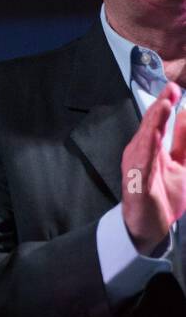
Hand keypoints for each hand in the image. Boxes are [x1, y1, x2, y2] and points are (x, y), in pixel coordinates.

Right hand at [121, 81, 185, 253]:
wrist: (149, 229)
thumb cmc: (162, 197)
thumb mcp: (180, 165)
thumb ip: (182, 142)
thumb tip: (185, 115)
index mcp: (149, 148)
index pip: (157, 122)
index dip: (165, 104)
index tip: (174, 88)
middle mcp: (139, 153)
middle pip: (149, 126)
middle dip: (161, 107)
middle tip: (171, 89)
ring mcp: (136, 167)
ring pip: (145, 140)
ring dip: (155, 122)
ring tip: (164, 105)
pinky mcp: (137, 182)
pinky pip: (143, 162)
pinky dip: (148, 146)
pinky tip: (153, 135)